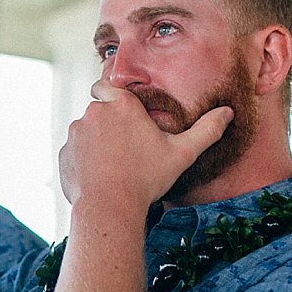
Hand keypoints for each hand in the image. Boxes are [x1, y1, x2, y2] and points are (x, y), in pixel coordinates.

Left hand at [58, 83, 231, 212]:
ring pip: (86, 132)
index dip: (110, 95)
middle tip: (127, 148)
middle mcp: (95, 112)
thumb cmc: (147, 178)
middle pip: (99, 111)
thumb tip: (228, 113)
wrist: (109, 207)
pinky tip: (100, 179)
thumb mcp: (182, 154)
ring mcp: (76, 133)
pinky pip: (75, 153)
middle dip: (109, 125)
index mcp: (122, 105)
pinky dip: (84, 162)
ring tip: (114, 167)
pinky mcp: (64, 154)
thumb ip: (206, 131)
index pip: (106, 85)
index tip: (120, 112)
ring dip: (96, 143)